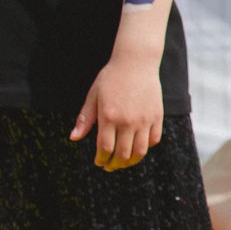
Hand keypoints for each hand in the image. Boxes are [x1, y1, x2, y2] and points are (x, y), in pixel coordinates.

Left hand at [73, 54, 163, 170]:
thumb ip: (85, 119)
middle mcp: (127, 121)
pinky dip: (145, 148)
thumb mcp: (93, 96)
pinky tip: (137, 147)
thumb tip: (74, 138)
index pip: (105, 148)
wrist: (136, 63)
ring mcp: (144, 120)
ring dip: (130, 161)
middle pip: (122, 154)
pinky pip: (153, 140)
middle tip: (109, 166)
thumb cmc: (111, 78)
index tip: (98, 162)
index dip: (101, 159)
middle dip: (114, 164)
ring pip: (139, 151)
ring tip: (124, 162)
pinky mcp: (156, 117)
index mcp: (109, 116)